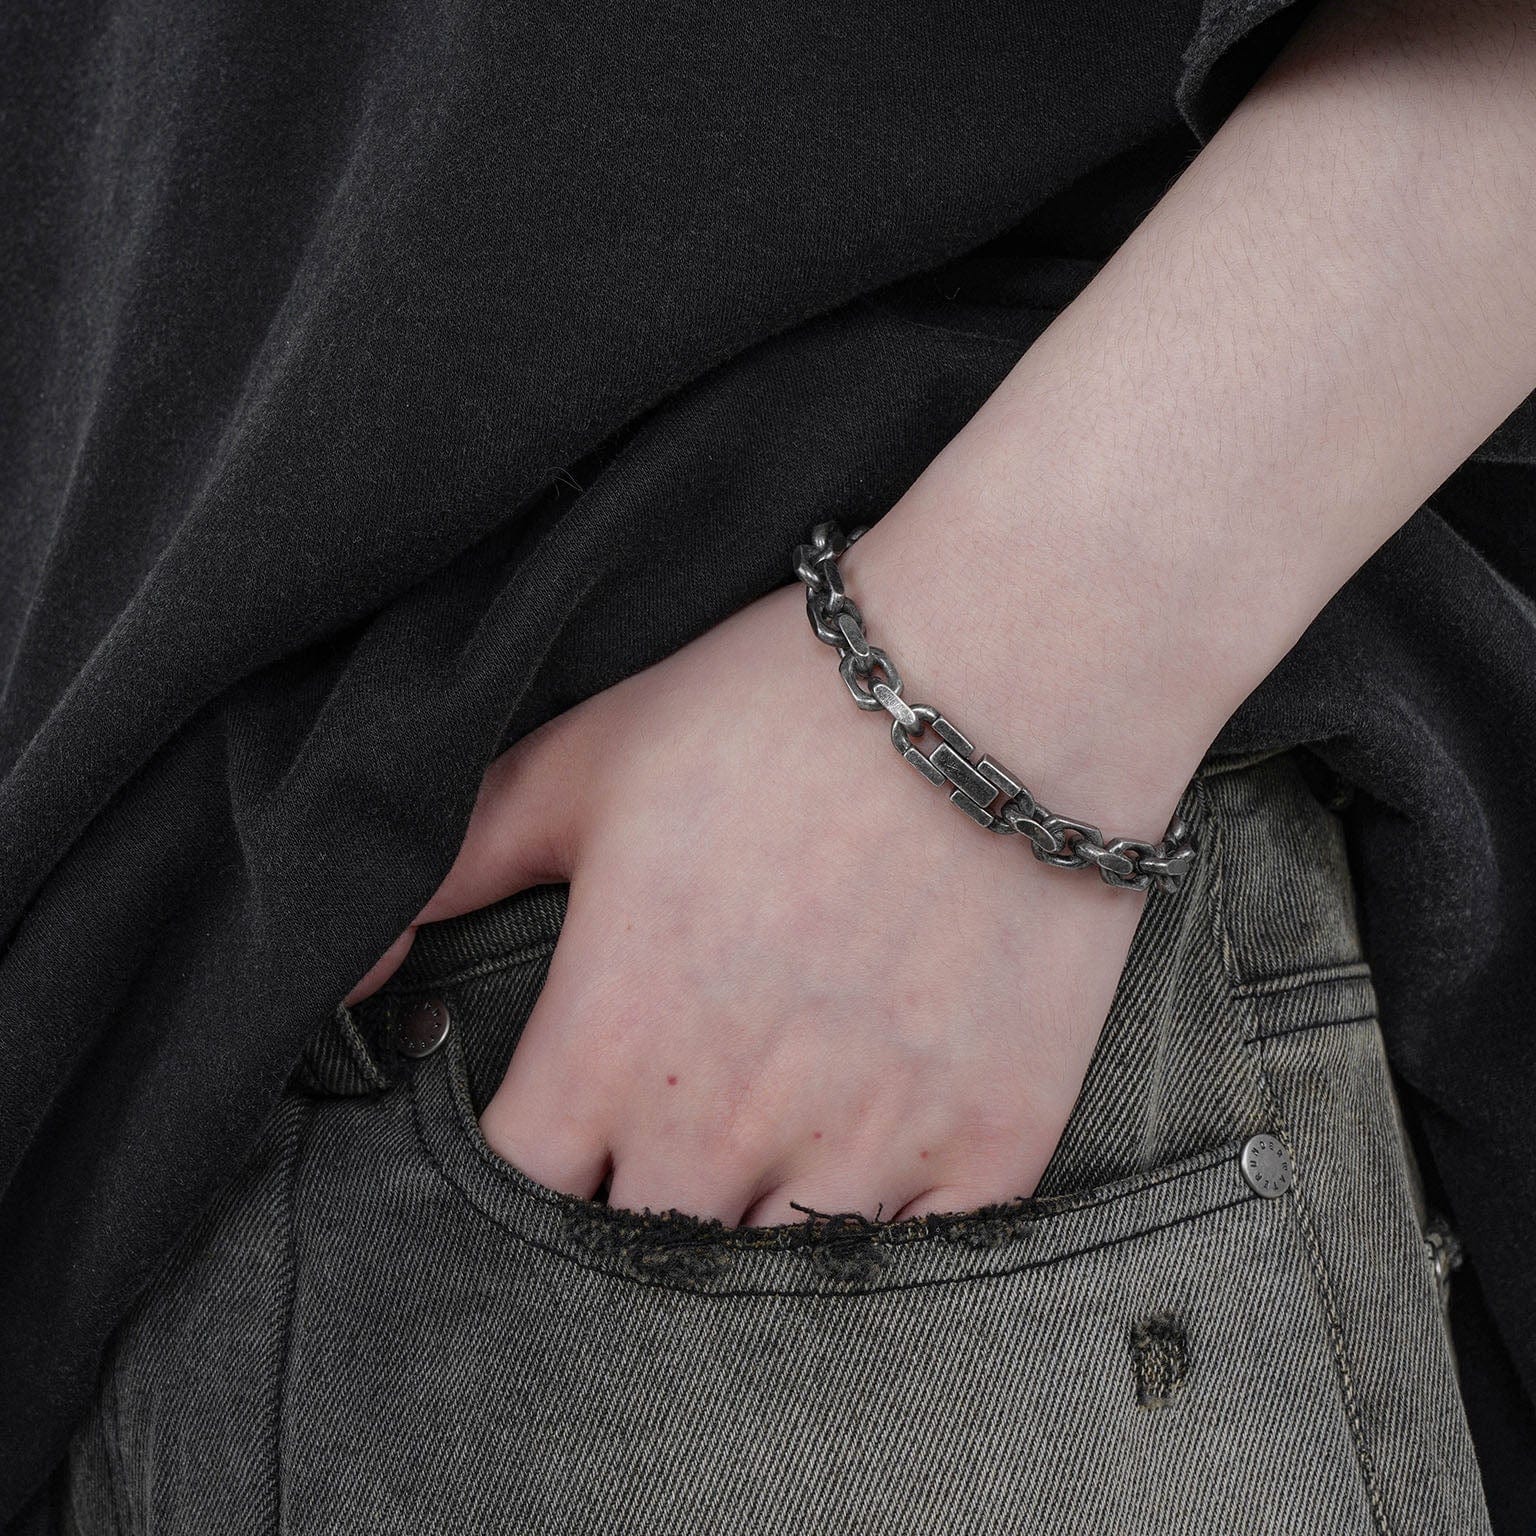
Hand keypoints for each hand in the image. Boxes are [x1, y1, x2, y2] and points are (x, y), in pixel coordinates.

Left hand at [350, 0, 1535, 1225]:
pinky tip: (870, 1162)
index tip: (553, 1125)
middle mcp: (726, 1122)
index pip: (512, 1192)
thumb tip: (351, 973)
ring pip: (768, 1277)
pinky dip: (880, 1232)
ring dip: (750, 1230)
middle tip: (662, 1142)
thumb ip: (446, 866)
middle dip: (630, 1209)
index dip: (520, 1170)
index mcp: (613, 1039)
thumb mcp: (587, 762)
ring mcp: (866, 1147)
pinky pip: (912, 1264)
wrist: (1003, 677)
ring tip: (764, 1155)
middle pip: (634, 1254)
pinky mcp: (990, 1145)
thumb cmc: (781, 708)